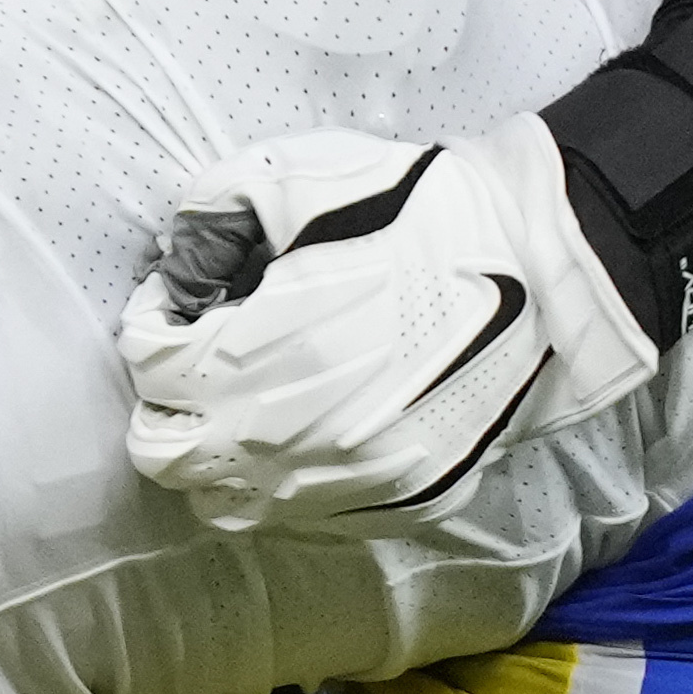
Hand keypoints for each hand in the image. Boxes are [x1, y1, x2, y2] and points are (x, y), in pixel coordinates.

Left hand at [119, 116, 667, 536]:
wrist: (544, 270)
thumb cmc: (424, 215)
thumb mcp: (304, 177)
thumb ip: (215, 209)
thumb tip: (177, 261)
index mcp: (251, 359)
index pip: (147, 367)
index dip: (153, 320)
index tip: (183, 296)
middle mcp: (283, 441)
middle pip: (163, 454)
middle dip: (164, 399)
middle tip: (200, 354)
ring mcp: (340, 484)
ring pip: (223, 503)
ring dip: (213, 454)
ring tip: (244, 400)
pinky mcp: (392, 504)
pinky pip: (301, 515)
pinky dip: (282, 478)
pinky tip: (308, 424)